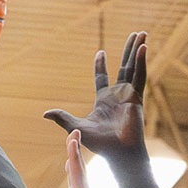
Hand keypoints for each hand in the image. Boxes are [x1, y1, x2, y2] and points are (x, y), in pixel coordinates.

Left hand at [43, 31, 146, 160]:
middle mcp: (118, 95)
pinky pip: (140, 76)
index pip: (102, 78)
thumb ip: (63, 118)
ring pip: (134, 67)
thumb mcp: (77, 127)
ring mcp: (129, 95)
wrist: (118, 153)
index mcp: (104, 100)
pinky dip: (142, 62)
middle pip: (124, 67)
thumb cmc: (100, 145)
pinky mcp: (137, 97)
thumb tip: (44, 113)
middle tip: (134, 35)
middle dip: (128, 50)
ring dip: (138, 50)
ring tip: (142, 33)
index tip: (100, 52)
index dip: (101, 65)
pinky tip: (144, 48)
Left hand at [59, 130, 117, 187]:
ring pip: (77, 166)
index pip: (77, 185)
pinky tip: (72, 139)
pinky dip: (74, 152)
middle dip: (75, 155)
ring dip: (75, 148)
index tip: (72, 161)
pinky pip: (77, 167)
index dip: (74, 171)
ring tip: (73, 133)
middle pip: (78, 172)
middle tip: (74, 138)